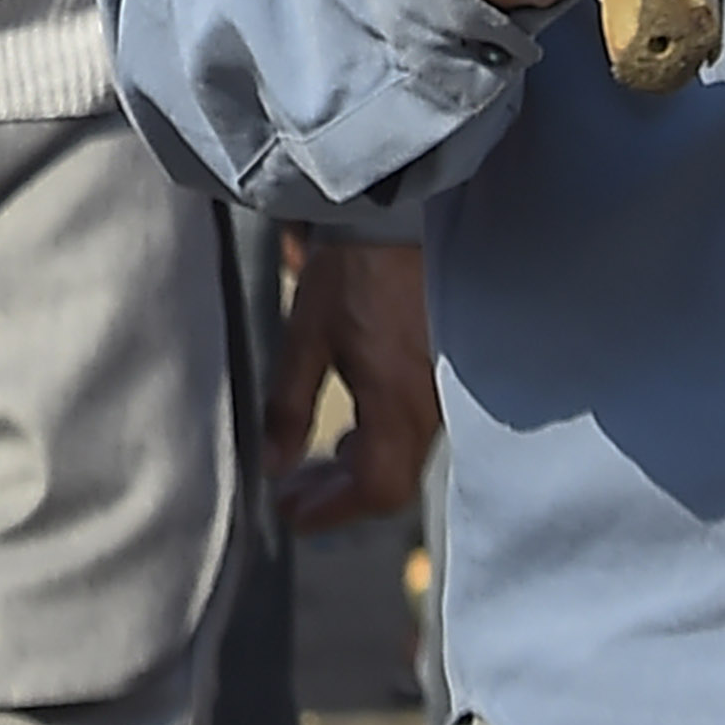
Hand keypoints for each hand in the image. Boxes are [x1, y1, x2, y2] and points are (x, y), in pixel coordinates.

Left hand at [267, 232, 442, 530]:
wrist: (410, 208)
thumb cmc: (357, 265)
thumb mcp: (307, 332)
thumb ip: (288, 405)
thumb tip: (274, 464)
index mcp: (399, 403)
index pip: (375, 490)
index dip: (331, 511)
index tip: (290, 515)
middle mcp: (432, 406)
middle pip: (392, 481)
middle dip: (338, 494)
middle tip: (293, 493)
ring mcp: (446, 389)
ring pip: (404, 453)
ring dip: (358, 466)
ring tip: (315, 463)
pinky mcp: (450, 368)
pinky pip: (416, 425)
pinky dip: (381, 437)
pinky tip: (353, 424)